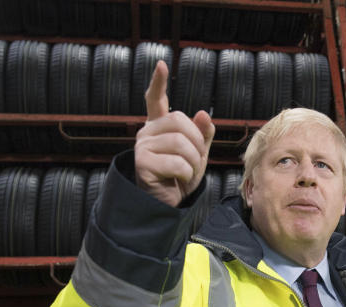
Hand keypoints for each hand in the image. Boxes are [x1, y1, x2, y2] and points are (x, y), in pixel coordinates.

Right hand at [135, 61, 215, 205]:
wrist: (166, 204)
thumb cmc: (180, 177)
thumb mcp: (198, 154)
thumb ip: (203, 134)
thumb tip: (203, 113)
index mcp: (159, 127)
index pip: (155, 100)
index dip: (158, 83)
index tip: (161, 64)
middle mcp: (147, 132)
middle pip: (180, 121)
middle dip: (196, 143)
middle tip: (195, 161)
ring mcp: (142, 146)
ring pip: (180, 143)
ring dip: (193, 162)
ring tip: (188, 173)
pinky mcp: (142, 163)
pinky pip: (176, 163)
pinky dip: (186, 174)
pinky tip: (179, 180)